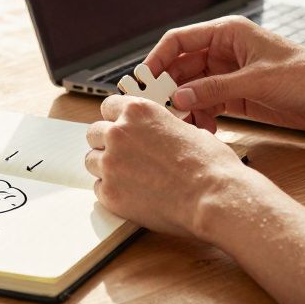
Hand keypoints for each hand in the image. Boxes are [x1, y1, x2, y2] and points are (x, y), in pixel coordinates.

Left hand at [85, 95, 249, 238]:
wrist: (212, 197)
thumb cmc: (209, 165)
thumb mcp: (188, 129)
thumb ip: (161, 128)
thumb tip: (159, 133)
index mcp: (139, 111)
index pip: (108, 106)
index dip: (116, 118)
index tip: (120, 126)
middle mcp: (119, 132)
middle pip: (94, 132)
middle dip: (106, 142)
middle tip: (123, 155)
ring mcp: (111, 163)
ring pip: (92, 161)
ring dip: (106, 166)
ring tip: (129, 177)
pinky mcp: (109, 193)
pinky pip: (99, 188)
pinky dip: (112, 191)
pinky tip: (132, 194)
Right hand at [145, 15, 304, 132]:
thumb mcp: (257, 81)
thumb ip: (216, 89)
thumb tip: (179, 96)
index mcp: (228, 33)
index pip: (180, 41)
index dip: (157, 59)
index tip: (142, 81)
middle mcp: (226, 52)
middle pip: (182, 67)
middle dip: (169, 87)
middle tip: (157, 110)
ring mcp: (231, 75)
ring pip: (194, 88)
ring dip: (186, 106)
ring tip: (183, 126)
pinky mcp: (240, 97)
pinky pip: (209, 104)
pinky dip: (202, 117)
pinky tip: (203, 131)